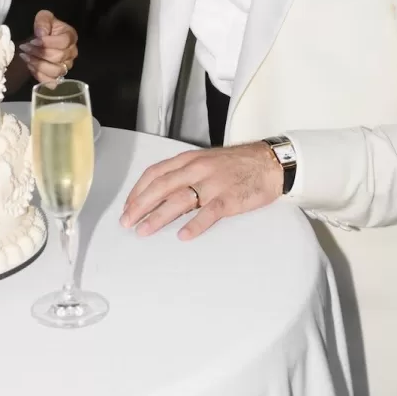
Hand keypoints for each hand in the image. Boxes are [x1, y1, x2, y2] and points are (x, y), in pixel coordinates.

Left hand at [18, 10, 77, 85]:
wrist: (42, 38)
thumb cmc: (45, 27)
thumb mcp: (44, 17)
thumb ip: (43, 22)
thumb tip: (41, 34)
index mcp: (70, 36)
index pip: (63, 42)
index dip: (47, 43)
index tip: (32, 41)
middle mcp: (72, 53)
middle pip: (58, 57)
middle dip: (39, 53)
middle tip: (25, 48)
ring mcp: (66, 66)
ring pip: (55, 71)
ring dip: (38, 65)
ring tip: (26, 57)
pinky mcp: (58, 77)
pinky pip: (51, 82)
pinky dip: (39, 76)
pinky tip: (30, 66)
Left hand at [121, 143, 284, 240]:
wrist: (269, 162)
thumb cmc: (236, 164)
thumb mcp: (205, 161)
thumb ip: (183, 174)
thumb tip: (160, 194)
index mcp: (189, 159)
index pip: (155, 173)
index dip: (138, 191)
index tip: (128, 206)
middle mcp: (198, 169)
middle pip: (162, 186)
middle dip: (141, 205)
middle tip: (128, 221)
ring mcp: (214, 183)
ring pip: (180, 199)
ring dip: (159, 216)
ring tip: (145, 230)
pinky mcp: (230, 198)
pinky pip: (209, 212)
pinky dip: (195, 224)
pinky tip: (183, 235)